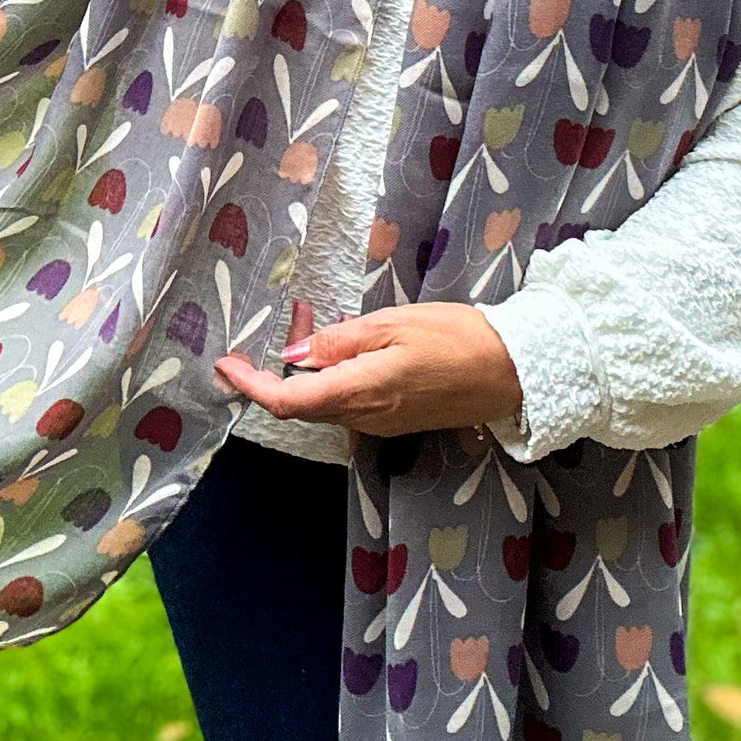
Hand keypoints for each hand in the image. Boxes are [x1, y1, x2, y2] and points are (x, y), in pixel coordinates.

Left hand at [212, 303, 524, 437]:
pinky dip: (332, 374)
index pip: (286, 402)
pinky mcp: (395, 420)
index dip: (250, 386)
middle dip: (277, 367)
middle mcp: (364, 418)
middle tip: (285, 317)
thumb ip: (339, 341)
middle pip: (301, 403)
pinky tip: (342, 344)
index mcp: (359, 393)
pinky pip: (348, 401)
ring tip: (311, 318)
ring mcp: (380, 423)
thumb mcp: (394, 324)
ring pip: (324, 401)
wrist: (514, 372)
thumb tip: (294, 357)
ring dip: (306, 368)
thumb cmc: (457, 338)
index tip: (225, 365)